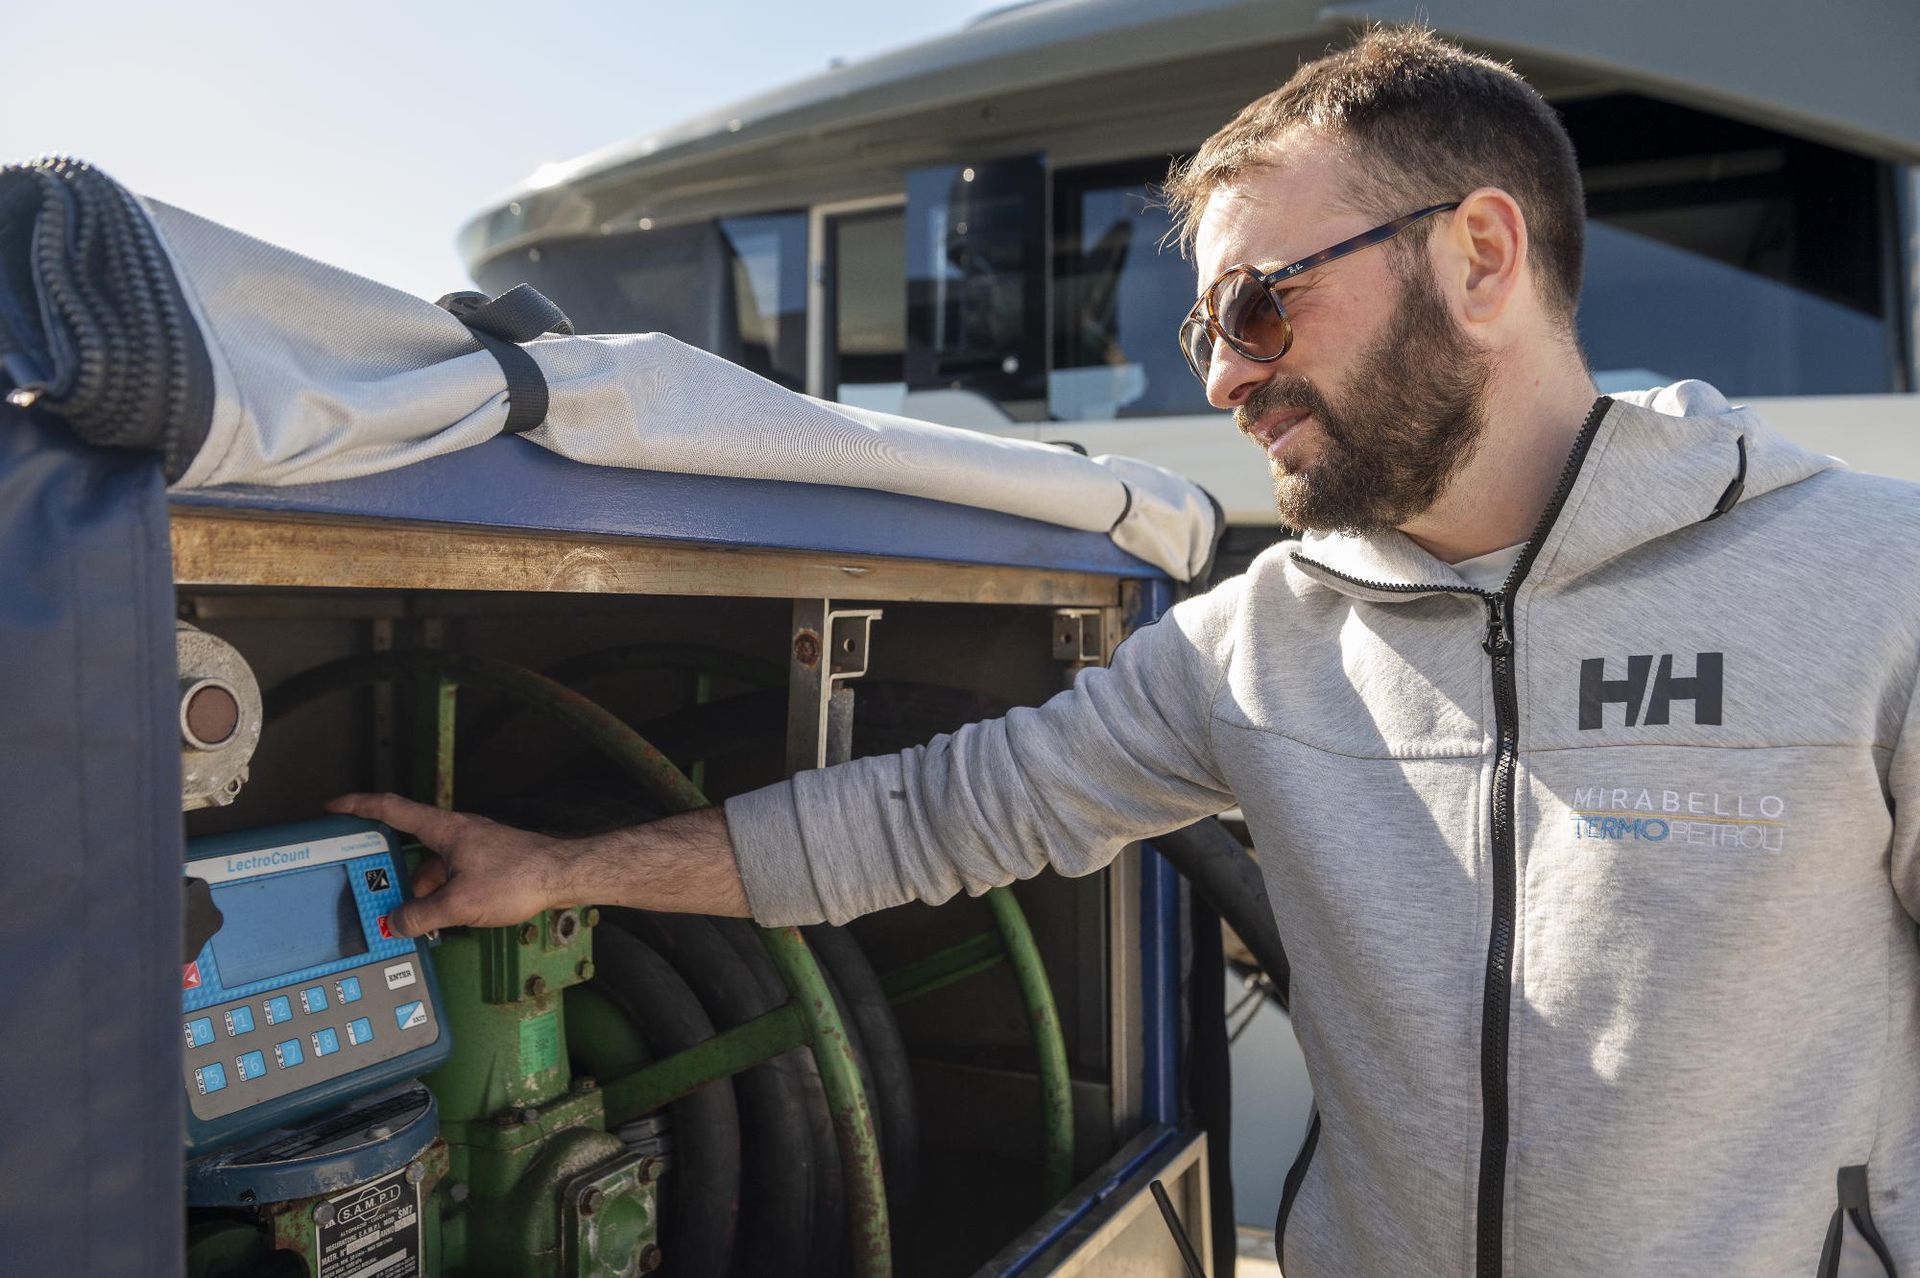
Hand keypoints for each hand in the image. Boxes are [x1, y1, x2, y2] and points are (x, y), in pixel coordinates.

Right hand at [325, 793, 569, 936]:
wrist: (564, 876)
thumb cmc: (519, 878)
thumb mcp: (460, 903)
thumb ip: (422, 914)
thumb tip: (398, 923)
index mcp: (444, 829)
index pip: (391, 809)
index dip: (358, 806)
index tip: (333, 807)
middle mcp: (457, 833)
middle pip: (409, 849)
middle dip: (391, 875)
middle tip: (375, 895)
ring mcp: (473, 848)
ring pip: (432, 869)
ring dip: (420, 893)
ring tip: (414, 921)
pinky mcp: (487, 864)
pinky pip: (451, 878)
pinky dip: (441, 896)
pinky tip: (443, 920)